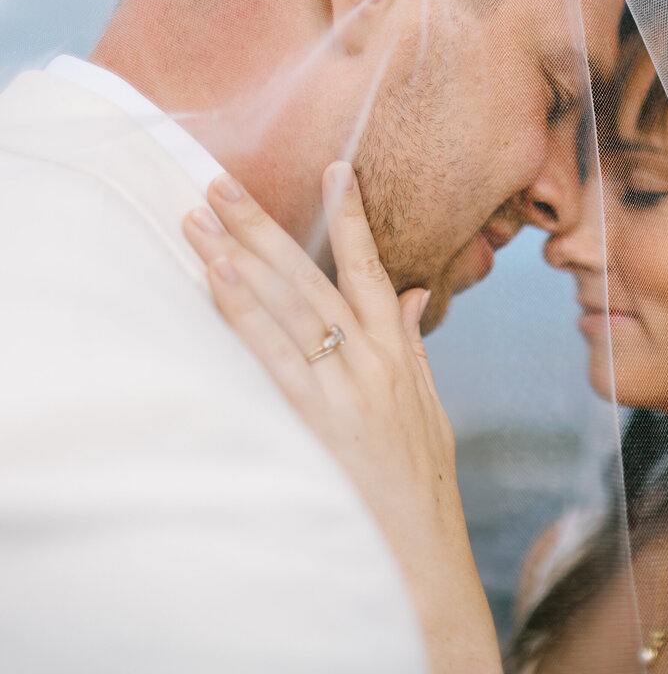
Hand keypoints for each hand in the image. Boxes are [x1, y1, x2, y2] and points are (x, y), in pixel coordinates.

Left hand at [183, 162, 499, 673]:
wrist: (417, 537)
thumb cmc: (420, 474)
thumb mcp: (427, 403)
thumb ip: (412, 342)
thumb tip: (410, 291)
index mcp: (397, 351)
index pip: (373, 268)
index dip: (352, 218)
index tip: (334, 170)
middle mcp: (371, 358)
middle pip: (310, 277)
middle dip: (262, 227)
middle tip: (219, 184)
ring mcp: (344, 385)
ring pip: (286, 305)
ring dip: (238, 256)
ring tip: (199, 219)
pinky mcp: (316, 416)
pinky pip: (272, 353)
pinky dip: (242, 312)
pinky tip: (215, 278)